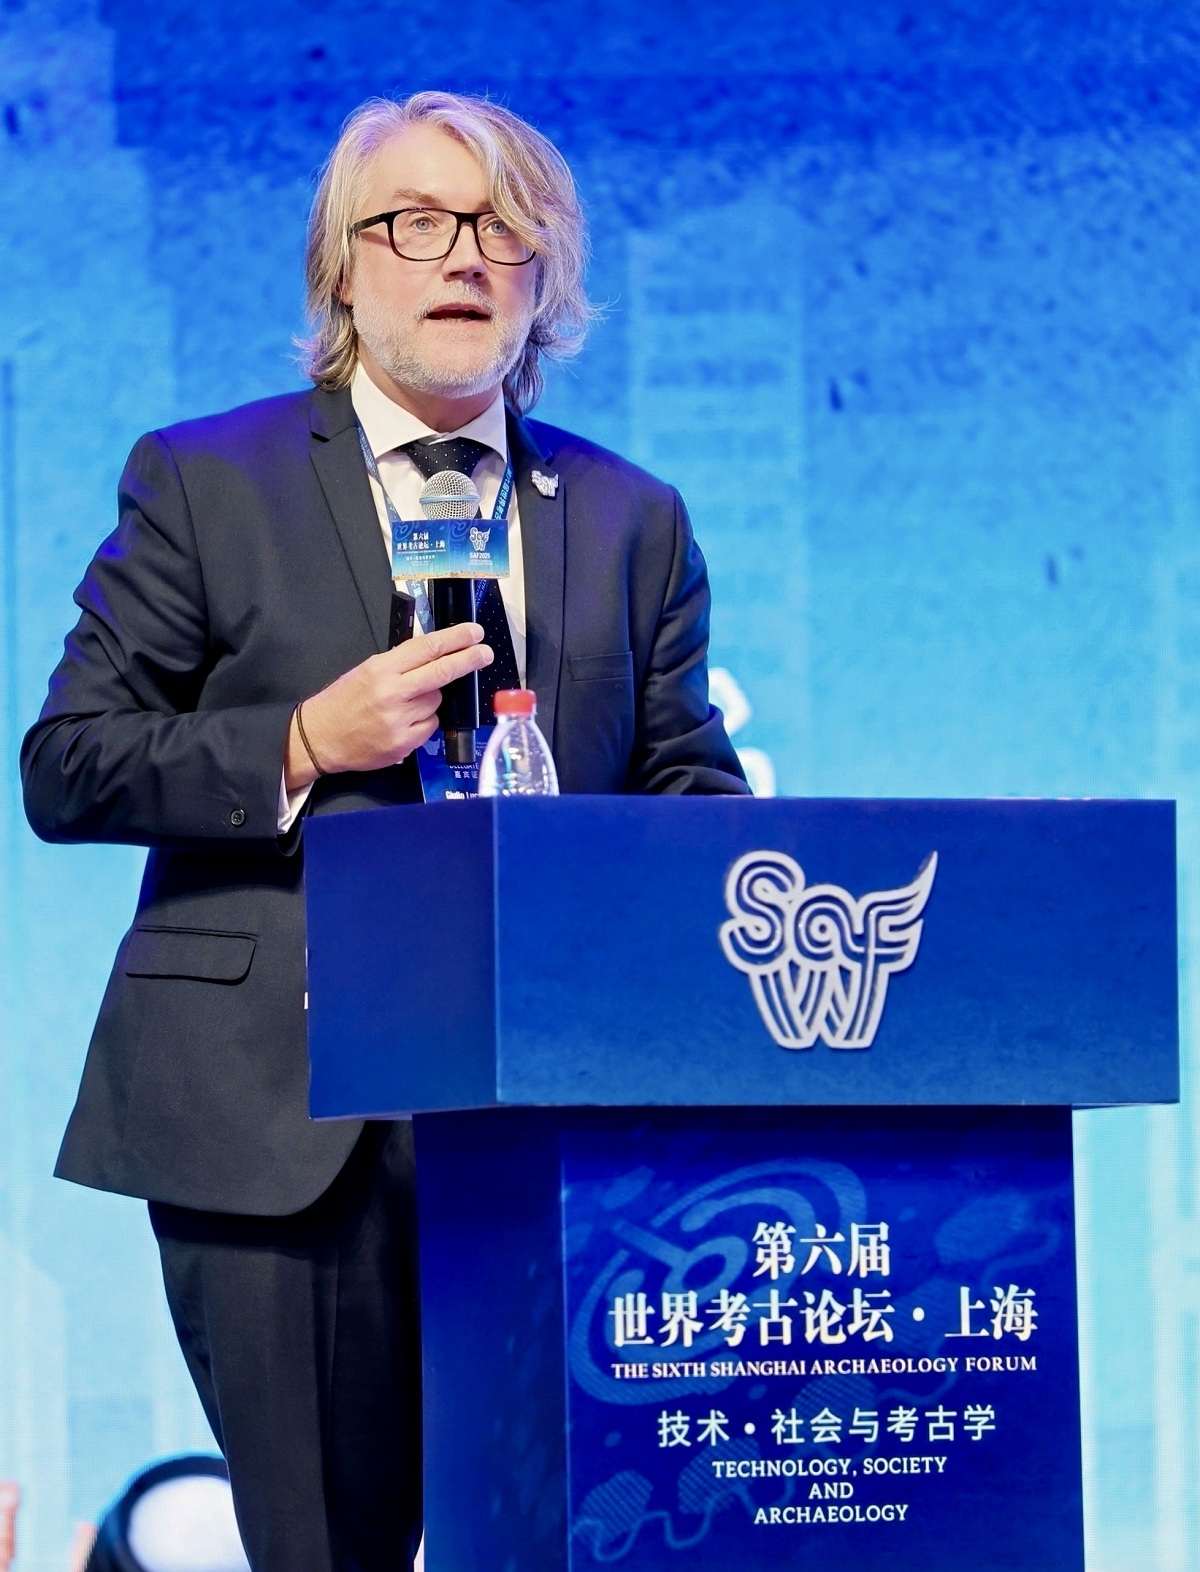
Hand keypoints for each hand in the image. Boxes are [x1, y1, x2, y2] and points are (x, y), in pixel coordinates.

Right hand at [285, 623, 492, 788]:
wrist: (320, 738)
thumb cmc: (343, 701)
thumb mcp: (367, 671)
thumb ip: (399, 664)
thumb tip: (435, 654)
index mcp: (382, 668)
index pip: (427, 648)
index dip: (455, 638)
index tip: (475, 632)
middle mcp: (392, 693)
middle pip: (441, 672)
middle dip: (468, 660)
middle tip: (485, 653)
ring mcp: (399, 720)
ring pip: (436, 702)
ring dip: (431, 699)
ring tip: (406, 703)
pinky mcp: (404, 744)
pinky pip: (431, 726)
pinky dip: (425, 722)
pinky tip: (405, 722)